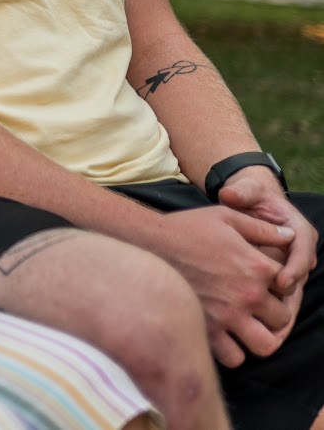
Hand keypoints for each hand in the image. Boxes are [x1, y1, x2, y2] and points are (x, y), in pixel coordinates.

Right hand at [152, 205, 296, 365]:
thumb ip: (261, 227)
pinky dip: (233, 351)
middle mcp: (247, 295)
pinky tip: (223, 336)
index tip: (264, 282)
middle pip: (282, 320)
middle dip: (272, 314)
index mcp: (256, 267)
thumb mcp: (225, 217)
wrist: (143, 244)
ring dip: (258, 337)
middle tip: (255, 307)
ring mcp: (228, 316)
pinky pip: (234, 357)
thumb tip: (289, 235)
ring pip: (265, 345)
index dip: (279, 285)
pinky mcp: (207, 331)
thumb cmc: (184, 228)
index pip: (289, 288)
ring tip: (244, 327)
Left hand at [219, 171, 315, 337]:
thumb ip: (242, 192)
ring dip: (280, 320)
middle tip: (274, 321)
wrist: (251, 203)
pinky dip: (270, 322)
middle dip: (287, 303)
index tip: (279, 283)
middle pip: (298, 284)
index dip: (293, 269)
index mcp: (298, 233)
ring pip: (290, 300)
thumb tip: (230, 195)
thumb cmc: (250, 197)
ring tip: (269, 339)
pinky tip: (258, 338)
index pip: (302, 253)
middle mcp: (298, 255)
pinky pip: (278, 306)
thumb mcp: (246, 191)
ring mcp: (289, 271)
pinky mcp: (278, 284)